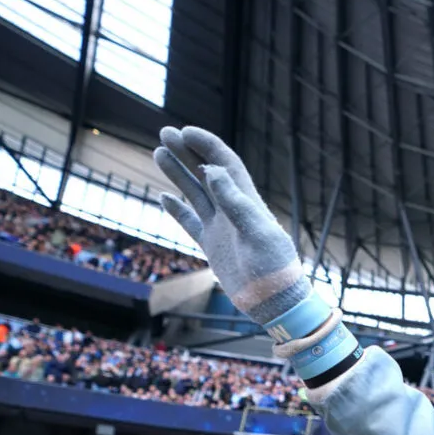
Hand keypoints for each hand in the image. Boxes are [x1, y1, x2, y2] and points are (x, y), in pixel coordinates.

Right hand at [154, 128, 308, 324]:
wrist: (275, 303)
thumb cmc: (274, 269)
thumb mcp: (258, 233)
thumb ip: (236, 203)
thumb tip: (212, 170)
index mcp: (247, 203)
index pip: (225, 164)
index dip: (206, 145)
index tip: (184, 131)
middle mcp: (233, 211)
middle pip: (206, 173)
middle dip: (187, 151)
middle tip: (164, 132)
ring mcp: (221, 228)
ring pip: (195, 193)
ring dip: (178, 174)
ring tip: (158, 153)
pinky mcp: (212, 247)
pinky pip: (191, 222)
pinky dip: (177, 209)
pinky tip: (164, 196)